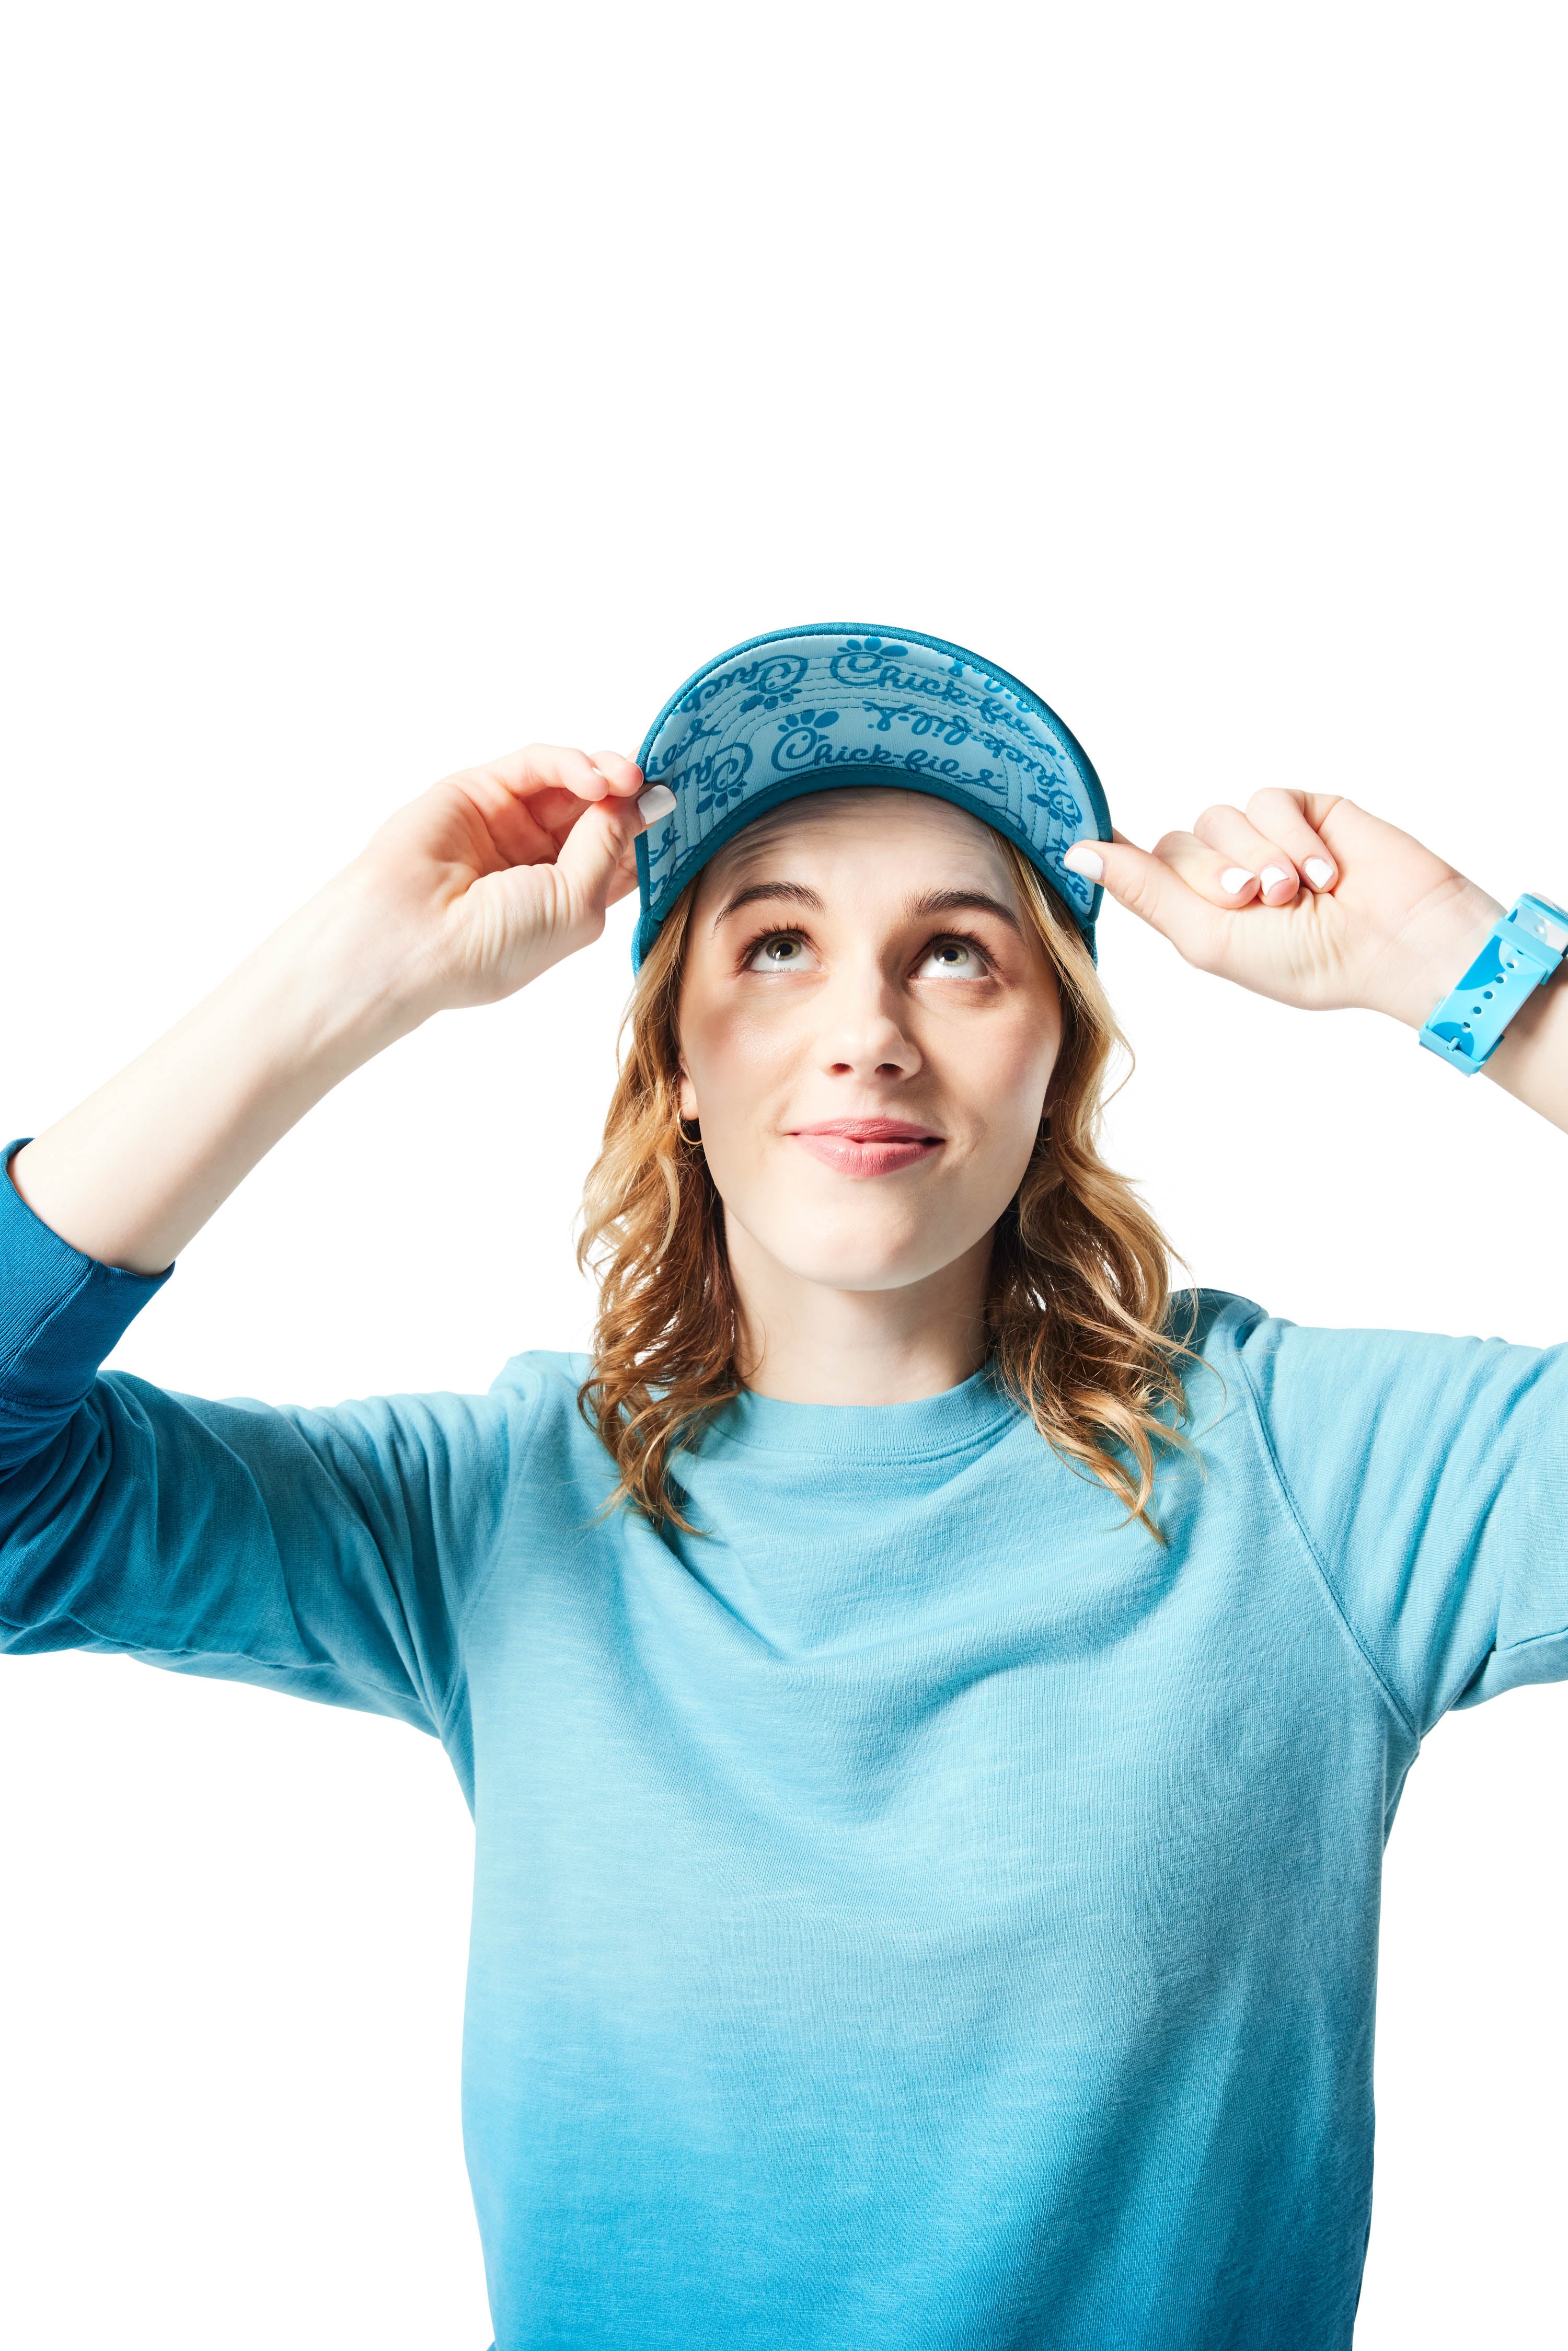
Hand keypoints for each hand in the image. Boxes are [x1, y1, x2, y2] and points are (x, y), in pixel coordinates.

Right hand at [333, 745, 669, 1018]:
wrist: (411, 939)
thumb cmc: (492, 944)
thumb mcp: (576, 902)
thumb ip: (613, 846)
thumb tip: (653, 800)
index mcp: (569, 898)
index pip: (622, 852)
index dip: (651, 827)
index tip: (683, 804)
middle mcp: (541, 859)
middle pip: (601, 811)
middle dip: (633, 793)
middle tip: (659, 779)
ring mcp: (510, 822)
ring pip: (571, 782)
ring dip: (607, 774)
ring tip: (627, 777)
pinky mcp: (481, 790)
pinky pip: (535, 765)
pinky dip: (570, 764)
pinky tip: (595, 779)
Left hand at [1063, 789, 1503, 1027]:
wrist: (1398, 943)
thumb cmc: (1309, 961)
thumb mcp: (1211, 938)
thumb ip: (1146, 891)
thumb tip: (1077, 853)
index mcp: (1198, 911)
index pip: (1141, 871)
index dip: (1116, 854)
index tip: (1072, 839)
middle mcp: (1224, 871)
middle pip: (1178, 844)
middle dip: (1216, 875)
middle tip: (1258, 902)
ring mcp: (1263, 838)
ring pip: (1220, 817)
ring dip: (1261, 859)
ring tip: (1299, 894)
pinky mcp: (1301, 808)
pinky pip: (1267, 800)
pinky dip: (1294, 838)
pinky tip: (1328, 873)